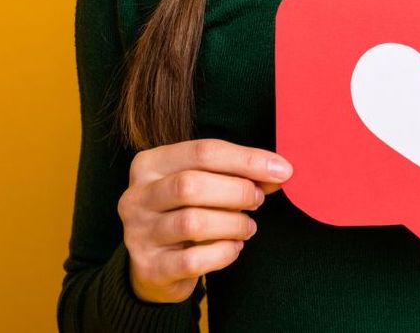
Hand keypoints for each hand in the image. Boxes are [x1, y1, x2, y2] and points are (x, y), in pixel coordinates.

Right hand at [117, 138, 293, 302]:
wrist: (154, 266)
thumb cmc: (185, 211)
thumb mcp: (205, 183)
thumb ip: (237, 174)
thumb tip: (279, 171)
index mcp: (150, 164)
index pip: (203, 151)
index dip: (247, 159)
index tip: (282, 169)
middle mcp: (137, 196)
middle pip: (193, 184)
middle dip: (237, 191)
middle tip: (259, 199)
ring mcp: (138, 233)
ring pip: (192, 222)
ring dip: (233, 223)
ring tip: (249, 226)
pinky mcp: (149, 268)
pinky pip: (193, 260)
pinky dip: (223, 252)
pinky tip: (234, 247)